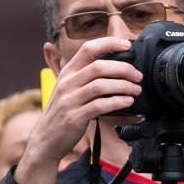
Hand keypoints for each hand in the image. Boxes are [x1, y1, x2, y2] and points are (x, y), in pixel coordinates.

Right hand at [16, 38, 141, 183]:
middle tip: (138, 76)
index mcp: (67, 72)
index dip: (109, 43)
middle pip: (99, 66)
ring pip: (101, 85)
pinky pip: (100, 105)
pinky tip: (128, 102)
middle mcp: (67, 83)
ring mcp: (70, 100)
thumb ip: (83, 76)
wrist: (45, 140)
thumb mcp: (67, 89)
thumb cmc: (62, 113)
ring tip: (136, 90)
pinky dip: (118, 102)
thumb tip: (109, 64)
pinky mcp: (75, 117)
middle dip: (124, 69)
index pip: (88, 49)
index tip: (128, 45)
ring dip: (124, 86)